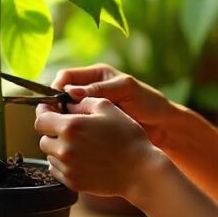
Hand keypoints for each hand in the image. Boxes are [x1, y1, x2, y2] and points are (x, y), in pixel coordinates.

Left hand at [34, 96, 165, 200]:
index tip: (49, 111)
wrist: (139, 171)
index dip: (44, 113)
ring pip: (50, 155)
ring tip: (79, 145)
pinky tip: (81, 159)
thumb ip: (83, 102)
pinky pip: (57, 170)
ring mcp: (67, 168)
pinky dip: (64, 164)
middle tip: (70, 130)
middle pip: (43, 138)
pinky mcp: (72, 182)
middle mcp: (64, 149)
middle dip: (53, 132)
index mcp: (70, 127)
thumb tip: (67, 103)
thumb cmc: (127, 137)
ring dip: (58, 148)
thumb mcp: (107, 108)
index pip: (41, 119)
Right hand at [47, 64, 178, 147]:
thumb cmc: (149, 102)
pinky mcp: (92, 127)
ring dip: (63, 122)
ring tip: (66, 131)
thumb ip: (99, 89)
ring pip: (65, 115)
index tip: (54, 102)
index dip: (56, 87)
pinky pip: (75, 128)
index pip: (66, 77)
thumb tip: (70, 92)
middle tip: (56, 119)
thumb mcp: (126, 90)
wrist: (163, 127)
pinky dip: (72, 133)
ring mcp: (90, 111)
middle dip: (56, 107)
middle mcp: (89, 92)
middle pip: (60, 97)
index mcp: (96, 76)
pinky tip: (74, 140)